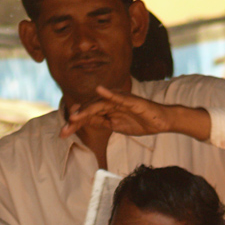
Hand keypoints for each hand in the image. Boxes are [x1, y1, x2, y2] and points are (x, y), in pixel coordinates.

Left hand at [61, 85, 210, 140]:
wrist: (161, 121)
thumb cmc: (140, 122)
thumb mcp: (117, 126)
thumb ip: (102, 122)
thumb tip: (88, 122)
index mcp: (107, 109)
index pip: (87, 116)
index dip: (75, 124)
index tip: (63, 133)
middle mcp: (111, 102)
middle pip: (90, 109)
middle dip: (76, 120)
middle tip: (64, 130)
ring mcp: (120, 100)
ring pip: (100, 103)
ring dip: (86, 109)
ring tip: (74, 116)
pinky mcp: (131, 100)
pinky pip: (119, 96)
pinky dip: (109, 92)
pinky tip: (99, 90)